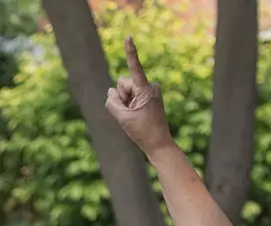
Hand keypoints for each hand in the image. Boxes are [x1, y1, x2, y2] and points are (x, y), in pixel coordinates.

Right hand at [106, 36, 173, 156]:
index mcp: (145, 90)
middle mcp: (150, 86)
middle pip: (123, 83)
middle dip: (122, 97)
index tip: (128, 37)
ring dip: (127, 102)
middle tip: (131, 114)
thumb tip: (111, 90)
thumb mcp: (122, 118)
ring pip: (127, 90)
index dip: (130, 52)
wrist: (158, 144)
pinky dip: (131, 104)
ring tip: (136, 116)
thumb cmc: (142, 132)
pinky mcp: (151, 94)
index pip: (135, 68)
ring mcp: (152, 89)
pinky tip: (138, 114)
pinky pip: (133, 95)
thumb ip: (111, 101)